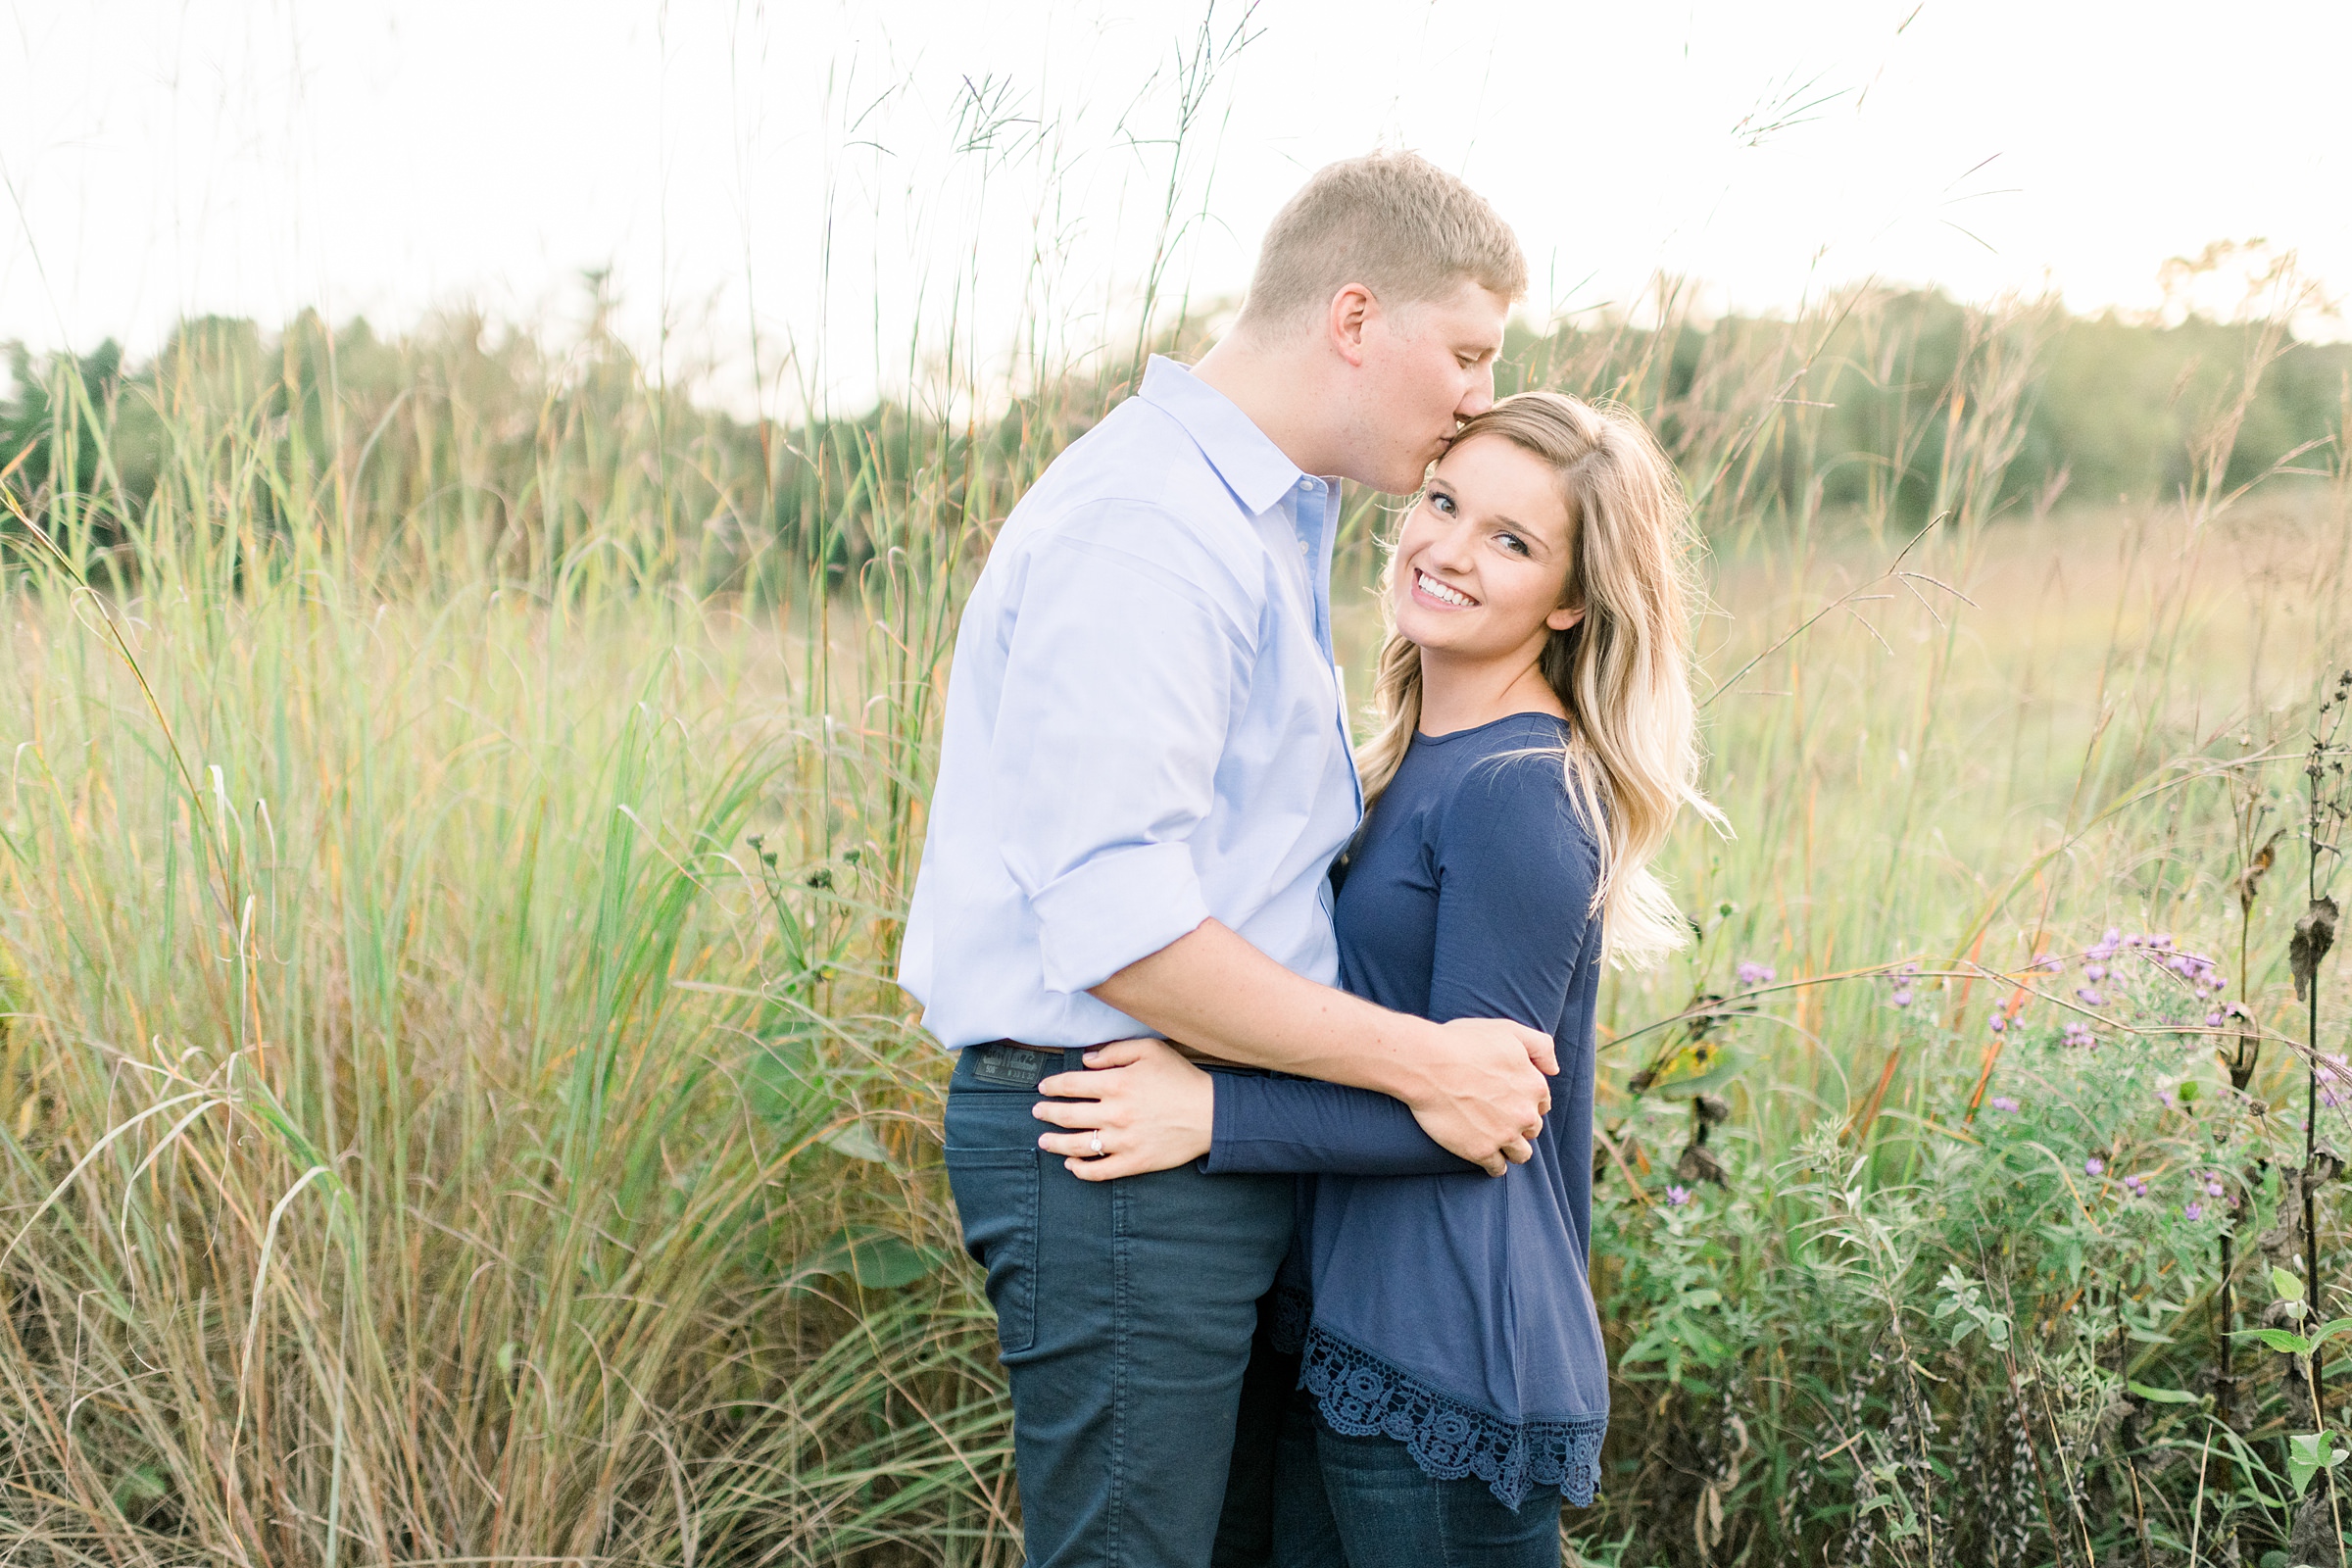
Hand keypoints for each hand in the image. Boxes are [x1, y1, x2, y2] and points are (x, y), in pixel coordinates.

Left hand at [1032, 1038, 1213, 1181]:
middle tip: (1037, 1112)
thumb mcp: (1150, 1050)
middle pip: (1068, 1115)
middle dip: (1047, 1113)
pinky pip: (1100, 1171)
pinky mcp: (1134, 1162)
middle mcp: (1115, 1114)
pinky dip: (1081, 1170)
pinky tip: (1071, 1165)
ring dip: (1055, 1143)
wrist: (1210, 1114)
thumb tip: (1087, 1060)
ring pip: (1078, 1145)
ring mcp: (1123, 1141)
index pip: (1071, 1085)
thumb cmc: (1180, 1079)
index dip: (1053, 1086)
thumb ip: (1115, 1051)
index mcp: (1116, 1084)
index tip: (1044, 1088)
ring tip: (1044, 1141)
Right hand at [1405, 1017, 1555, 1175]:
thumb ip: (1540, 1046)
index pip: (1541, 1104)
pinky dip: (1494, 1165)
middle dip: (1519, 1125)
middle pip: (1532, 1129)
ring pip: (1521, 1154)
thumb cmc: (1462, 1042)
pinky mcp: (1481, 1151)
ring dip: (1512, 1149)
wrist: (1427, 1063)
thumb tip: (1554, 1069)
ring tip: (1496, 1142)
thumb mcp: (1507, 1031)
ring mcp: (1504, 1135)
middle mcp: (1525, 1113)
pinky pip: (1497, 1168)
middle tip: (1499, 1119)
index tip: (1510, 1100)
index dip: (1526, 1102)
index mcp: (1534, 1085)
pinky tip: (1485, 1156)